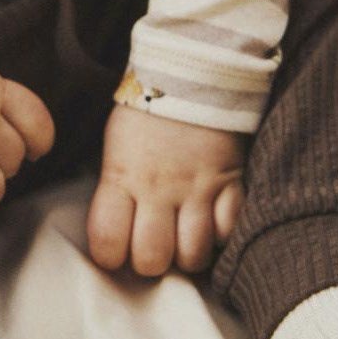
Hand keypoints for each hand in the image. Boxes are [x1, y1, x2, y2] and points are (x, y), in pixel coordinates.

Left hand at [86, 103, 246, 274]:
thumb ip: (115, 189)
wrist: (190, 75)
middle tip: (155, 246)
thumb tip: (112, 233)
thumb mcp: (115, 148)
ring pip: (193, 255)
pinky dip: (222, 235)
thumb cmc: (144, 114)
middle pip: (152, 259)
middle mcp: (157, 189)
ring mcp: (196, 189)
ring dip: (188, 254)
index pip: (107, 241)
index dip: (110, 256)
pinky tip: (213, 222)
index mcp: (122, 177)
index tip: (115, 250)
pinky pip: (229, 231)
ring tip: (184, 238)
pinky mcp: (230, 184)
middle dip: (151, 263)